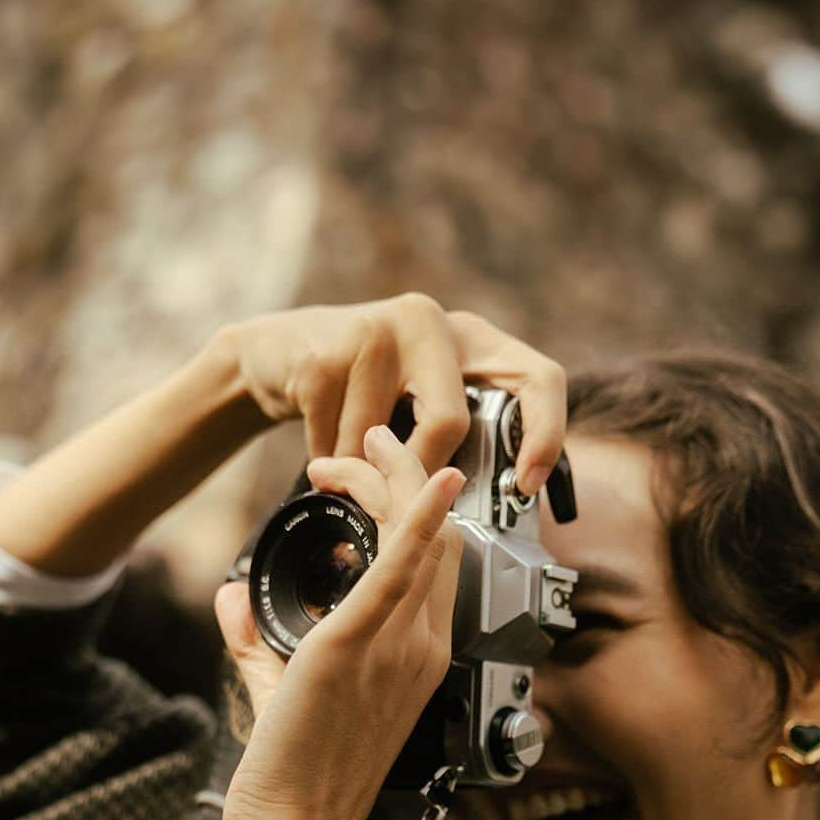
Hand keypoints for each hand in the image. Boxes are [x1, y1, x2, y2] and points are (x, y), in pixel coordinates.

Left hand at [215, 425, 465, 819]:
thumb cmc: (298, 781)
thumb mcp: (280, 693)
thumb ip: (256, 643)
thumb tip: (231, 600)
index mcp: (416, 661)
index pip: (437, 565)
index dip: (416, 507)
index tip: (371, 474)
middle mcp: (421, 650)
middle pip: (437, 538)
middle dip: (404, 475)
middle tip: (369, 437)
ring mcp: (397, 649)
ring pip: (420, 538)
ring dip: (395, 477)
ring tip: (368, 437)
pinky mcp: (357, 648)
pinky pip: (402, 571)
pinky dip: (416, 518)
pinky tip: (424, 480)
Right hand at [219, 292, 566, 495]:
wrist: (274, 354)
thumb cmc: (363, 389)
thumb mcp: (421, 394)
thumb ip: (460, 425)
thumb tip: (502, 497)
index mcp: (469, 337)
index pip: (538, 378)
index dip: (546, 434)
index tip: (526, 487)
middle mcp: (428, 322)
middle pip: (450, 421)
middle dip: (422, 472)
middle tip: (404, 497)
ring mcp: (374, 332)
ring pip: (382, 442)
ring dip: (360, 472)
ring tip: (344, 461)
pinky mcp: (324, 356)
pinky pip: (335, 443)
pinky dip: (326, 462)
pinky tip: (318, 445)